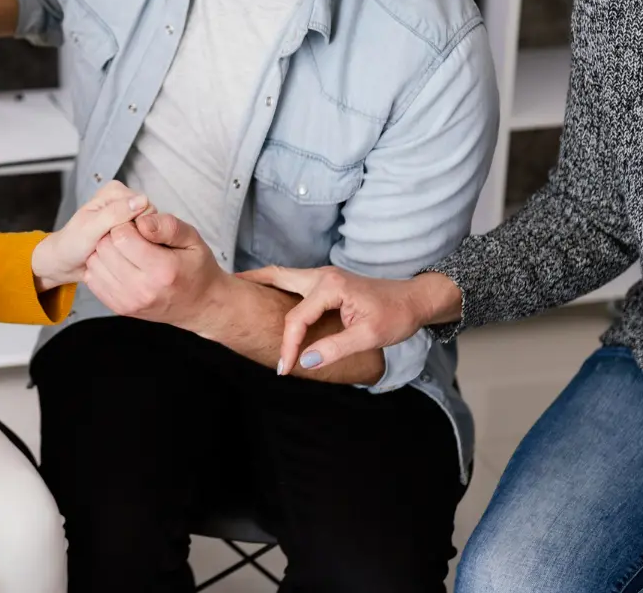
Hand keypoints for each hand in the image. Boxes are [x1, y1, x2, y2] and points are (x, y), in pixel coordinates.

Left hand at [30, 181, 149, 290]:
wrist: (64, 261)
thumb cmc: (72, 243)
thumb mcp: (91, 228)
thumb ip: (115, 213)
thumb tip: (142, 200)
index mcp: (115, 192)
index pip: (146, 206)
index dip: (139, 226)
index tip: (122, 240)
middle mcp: (124, 201)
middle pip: (149, 219)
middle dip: (137, 236)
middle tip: (117, 248)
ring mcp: (128, 218)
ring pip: (148, 232)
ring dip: (136, 245)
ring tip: (117, 253)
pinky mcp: (130, 233)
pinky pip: (144, 242)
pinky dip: (135, 251)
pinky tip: (123, 257)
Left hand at [82, 212, 228, 330]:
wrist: (199, 305)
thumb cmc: (196, 269)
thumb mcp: (193, 240)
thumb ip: (168, 226)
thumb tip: (141, 220)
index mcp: (162, 270)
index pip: (121, 236)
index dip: (127, 223)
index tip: (138, 226)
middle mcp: (142, 289)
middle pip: (105, 248)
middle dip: (114, 235)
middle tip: (131, 237)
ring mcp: (129, 302)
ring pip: (95, 264)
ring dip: (105, 251)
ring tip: (125, 251)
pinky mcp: (120, 308)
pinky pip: (93, 280)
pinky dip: (102, 267)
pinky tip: (119, 264)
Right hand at [237, 267, 459, 374]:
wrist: (415, 300)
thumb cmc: (395, 316)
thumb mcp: (368, 337)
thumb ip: (334, 348)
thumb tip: (305, 362)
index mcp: (330, 286)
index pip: (296, 317)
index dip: (288, 345)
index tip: (283, 368)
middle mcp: (322, 275)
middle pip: (278, 277)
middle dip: (253, 285)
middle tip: (228, 294)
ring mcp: (324, 276)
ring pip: (284, 276)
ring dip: (262, 283)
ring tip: (240, 293)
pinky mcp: (327, 282)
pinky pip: (294, 282)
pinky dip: (276, 286)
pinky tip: (267, 296)